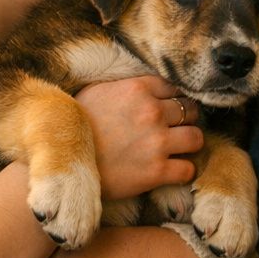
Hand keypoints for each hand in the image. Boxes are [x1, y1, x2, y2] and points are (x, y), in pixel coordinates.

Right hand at [75, 76, 202, 199]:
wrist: (61, 162)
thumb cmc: (76, 126)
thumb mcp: (97, 92)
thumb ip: (126, 86)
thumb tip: (144, 86)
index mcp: (138, 89)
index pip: (175, 88)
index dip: (173, 99)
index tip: (168, 109)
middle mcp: (152, 112)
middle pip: (191, 110)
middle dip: (185, 120)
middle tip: (174, 129)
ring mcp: (157, 142)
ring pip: (196, 138)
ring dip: (189, 144)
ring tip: (178, 149)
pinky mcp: (156, 172)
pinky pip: (188, 170)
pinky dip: (183, 171)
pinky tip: (172, 171)